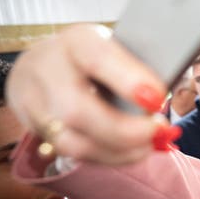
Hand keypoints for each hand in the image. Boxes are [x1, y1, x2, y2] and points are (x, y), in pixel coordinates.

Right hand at [7, 24, 167, 164]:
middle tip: (159, 130)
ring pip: (71, 142)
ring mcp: (35, 103)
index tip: (157, 99)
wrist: (44, 64)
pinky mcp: (35, 129)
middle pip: (77, 111)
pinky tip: (131, 151)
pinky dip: (108, 157)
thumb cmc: (95, 56)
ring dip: (119, 151)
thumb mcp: (117, 47)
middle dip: (124, 131)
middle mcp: (48, 70)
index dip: (129, 81)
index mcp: (77, 41)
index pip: (98, 58)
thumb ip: (139, 69)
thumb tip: (164, 98)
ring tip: (150, 144)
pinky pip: (71, 154)